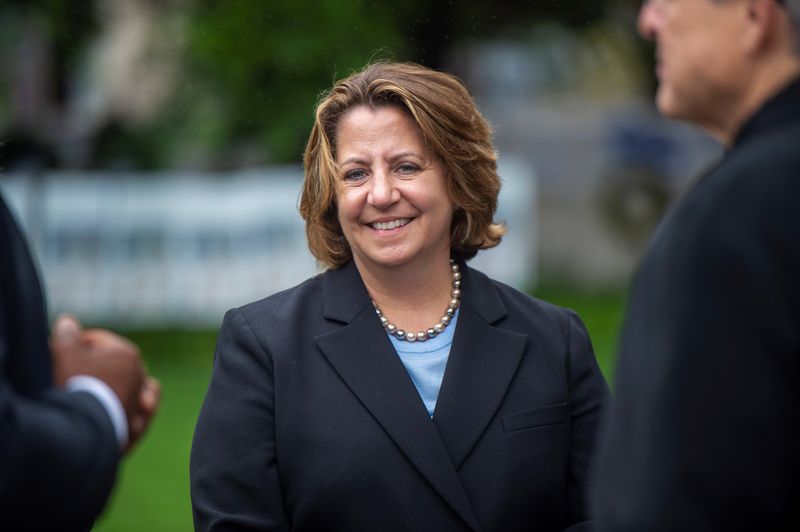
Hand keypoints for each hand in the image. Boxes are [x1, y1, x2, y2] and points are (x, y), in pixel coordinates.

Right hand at [50, 315, 159, 450]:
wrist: (82, 428)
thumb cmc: (74, 385)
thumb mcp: (64, 353)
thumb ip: (66, 335)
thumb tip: (68, 322)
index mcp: (126, 354)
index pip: (98, 341)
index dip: (74, 344)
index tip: (56, 351)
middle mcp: (139, 376)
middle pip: (113, 364)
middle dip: (94, 365)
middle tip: (70, 372)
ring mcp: (140, 402)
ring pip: (130, 388)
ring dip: (117, 386)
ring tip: (98, 391)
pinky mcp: (137, 425)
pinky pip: (140, 415)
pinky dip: (134, 410)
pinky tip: (125, 409)